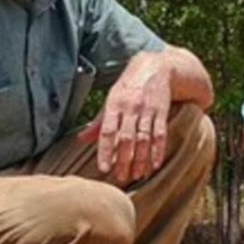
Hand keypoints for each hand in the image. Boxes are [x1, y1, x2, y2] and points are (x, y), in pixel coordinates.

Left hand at [78, 53, 170, 185]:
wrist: (155, 66)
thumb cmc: (129, 87)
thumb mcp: (111, 99)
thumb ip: (98, 121)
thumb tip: (81, 139)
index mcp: (114, 104)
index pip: (107, 131)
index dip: (105, 151)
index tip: (104, 169)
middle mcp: (130, 107)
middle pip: (126, 138)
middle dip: (124, 160)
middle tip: (121, 178)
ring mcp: (147, 109)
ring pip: (144, 138)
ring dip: (141, 159)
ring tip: (137, 175)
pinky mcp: (162, 111)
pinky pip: (160, 134)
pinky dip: (158, 150)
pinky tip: (155, 164)